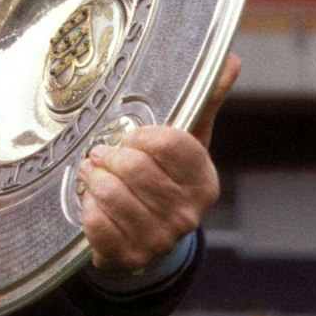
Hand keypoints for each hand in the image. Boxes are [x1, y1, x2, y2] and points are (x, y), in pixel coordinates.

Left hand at [79, 54, 239, 272]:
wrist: (144, 239)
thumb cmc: (163, 181)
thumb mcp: (185, 142)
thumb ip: (204, 101)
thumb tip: (230, 58)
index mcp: (204, 181)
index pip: (170, 143)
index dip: (141, 135)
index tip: (130, 136)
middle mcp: (188, 213)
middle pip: (135, 167)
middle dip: (109, 156)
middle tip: (101, 153)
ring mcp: (160, 238)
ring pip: (111, 193)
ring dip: (93, 179)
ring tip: (92, 173)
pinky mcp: (130, 257)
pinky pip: (95, 222)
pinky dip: (86, 207)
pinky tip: (91, 202)